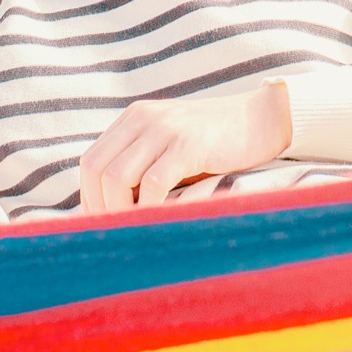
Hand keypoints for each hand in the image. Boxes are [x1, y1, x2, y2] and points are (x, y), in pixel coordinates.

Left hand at [77, 82, 292, 213]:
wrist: (262, 119)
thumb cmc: (215, 144)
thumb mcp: (170, 147)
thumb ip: (141, 168)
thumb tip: (106, 212)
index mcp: (134, 118)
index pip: (90, 161)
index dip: (89, 197)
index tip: (102, 225)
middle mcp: (143, 118)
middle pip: (96, 169)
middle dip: (99, 208)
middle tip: (116, 234)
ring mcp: (166, 128)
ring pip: (118, 177)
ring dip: (120, 212)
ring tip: (135, 230)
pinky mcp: (190, 144)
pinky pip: (154, 183)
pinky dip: (149, 209)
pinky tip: (159, 221)